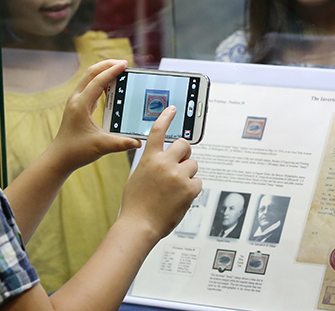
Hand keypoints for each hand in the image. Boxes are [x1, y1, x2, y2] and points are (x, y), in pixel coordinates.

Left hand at [50, 59, 140, 171]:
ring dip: (103, 72)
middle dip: (107, 65)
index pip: (97, 81)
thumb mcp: (101, 147)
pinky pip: (89, 87)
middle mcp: (76, 100)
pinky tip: (111, 87)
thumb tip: (138, 142)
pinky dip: (100, 82)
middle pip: (91, 73)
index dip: (112, 71)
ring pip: (89, 78)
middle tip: (123, 63)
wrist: (60, 157)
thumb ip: (120, 143)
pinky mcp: (77, 106)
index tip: (125, 64)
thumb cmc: (76, 151)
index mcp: (81, 105)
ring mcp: (75, 101)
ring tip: (119, 71)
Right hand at [119, 106, 202, 240]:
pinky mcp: (189, 189)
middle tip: (180, 164)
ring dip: (187, 174)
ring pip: (193, 165)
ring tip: (175, 189)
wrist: (139, 225)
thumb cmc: (136, 204)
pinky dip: (191, 189)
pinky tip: (180, 198)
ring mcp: (178, 176)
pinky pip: (198, 182)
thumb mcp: (138, 176)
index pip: (158, 131)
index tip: (173, 108)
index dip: (166, 117)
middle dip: (184, 153)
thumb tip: (167, 159)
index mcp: (149, 158)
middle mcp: (164, 163)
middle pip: (184, 145)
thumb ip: (152, 163)